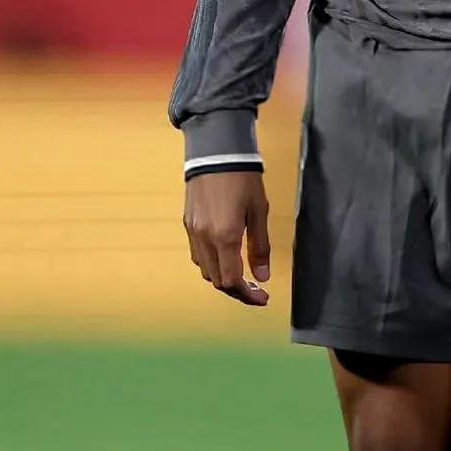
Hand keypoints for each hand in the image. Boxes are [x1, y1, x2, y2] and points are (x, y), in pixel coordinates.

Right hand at [183, 171, 271, 305]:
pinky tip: (225, 255)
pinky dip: (211, 263)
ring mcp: (193, 232)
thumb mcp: (259, 210)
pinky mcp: (187, 223)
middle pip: (216, 280)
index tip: (263, 298)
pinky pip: (197, 254)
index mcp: (225, 237)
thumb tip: (263, 277)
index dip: (247, 295)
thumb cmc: (244, 178)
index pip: (232, 280)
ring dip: (222, 277)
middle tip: (255, 288)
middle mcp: (205, 239)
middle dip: (236, 289)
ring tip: (241, 273)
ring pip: (205, 270)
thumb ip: (260, 246)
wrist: (216, 151)